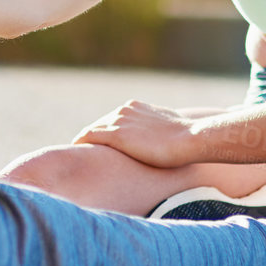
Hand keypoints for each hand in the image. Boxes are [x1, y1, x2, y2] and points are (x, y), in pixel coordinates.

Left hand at [73, 100, 203, 168]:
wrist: (190, 138)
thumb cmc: (185, 138)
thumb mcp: (168, 128)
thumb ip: (156, 131)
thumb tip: (161, 142)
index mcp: (134, 107)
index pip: (112, 120)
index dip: (104, 134)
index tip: (99, 148)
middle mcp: (123, 110)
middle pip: (99, 125)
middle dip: (92, 139)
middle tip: (84, 156)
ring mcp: (119, 121)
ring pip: (92, 131)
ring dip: (84, 143)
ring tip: (77, 158)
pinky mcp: (116, 135)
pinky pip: (89, 137)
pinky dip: (81, 144)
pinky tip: (75, 153)